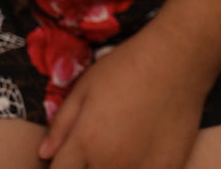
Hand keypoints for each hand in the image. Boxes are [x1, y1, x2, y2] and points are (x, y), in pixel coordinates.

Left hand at [38, 31, 204, 168]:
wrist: (176, 62)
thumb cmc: (126, 67)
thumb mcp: (85, 86)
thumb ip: (62, 124)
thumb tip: (44, 154)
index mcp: (86, 142)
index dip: (59, 166)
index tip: (66, 158)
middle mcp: (109, 164)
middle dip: (83, 168)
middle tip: (92, 150)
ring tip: (115, 150)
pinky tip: (138, 155)